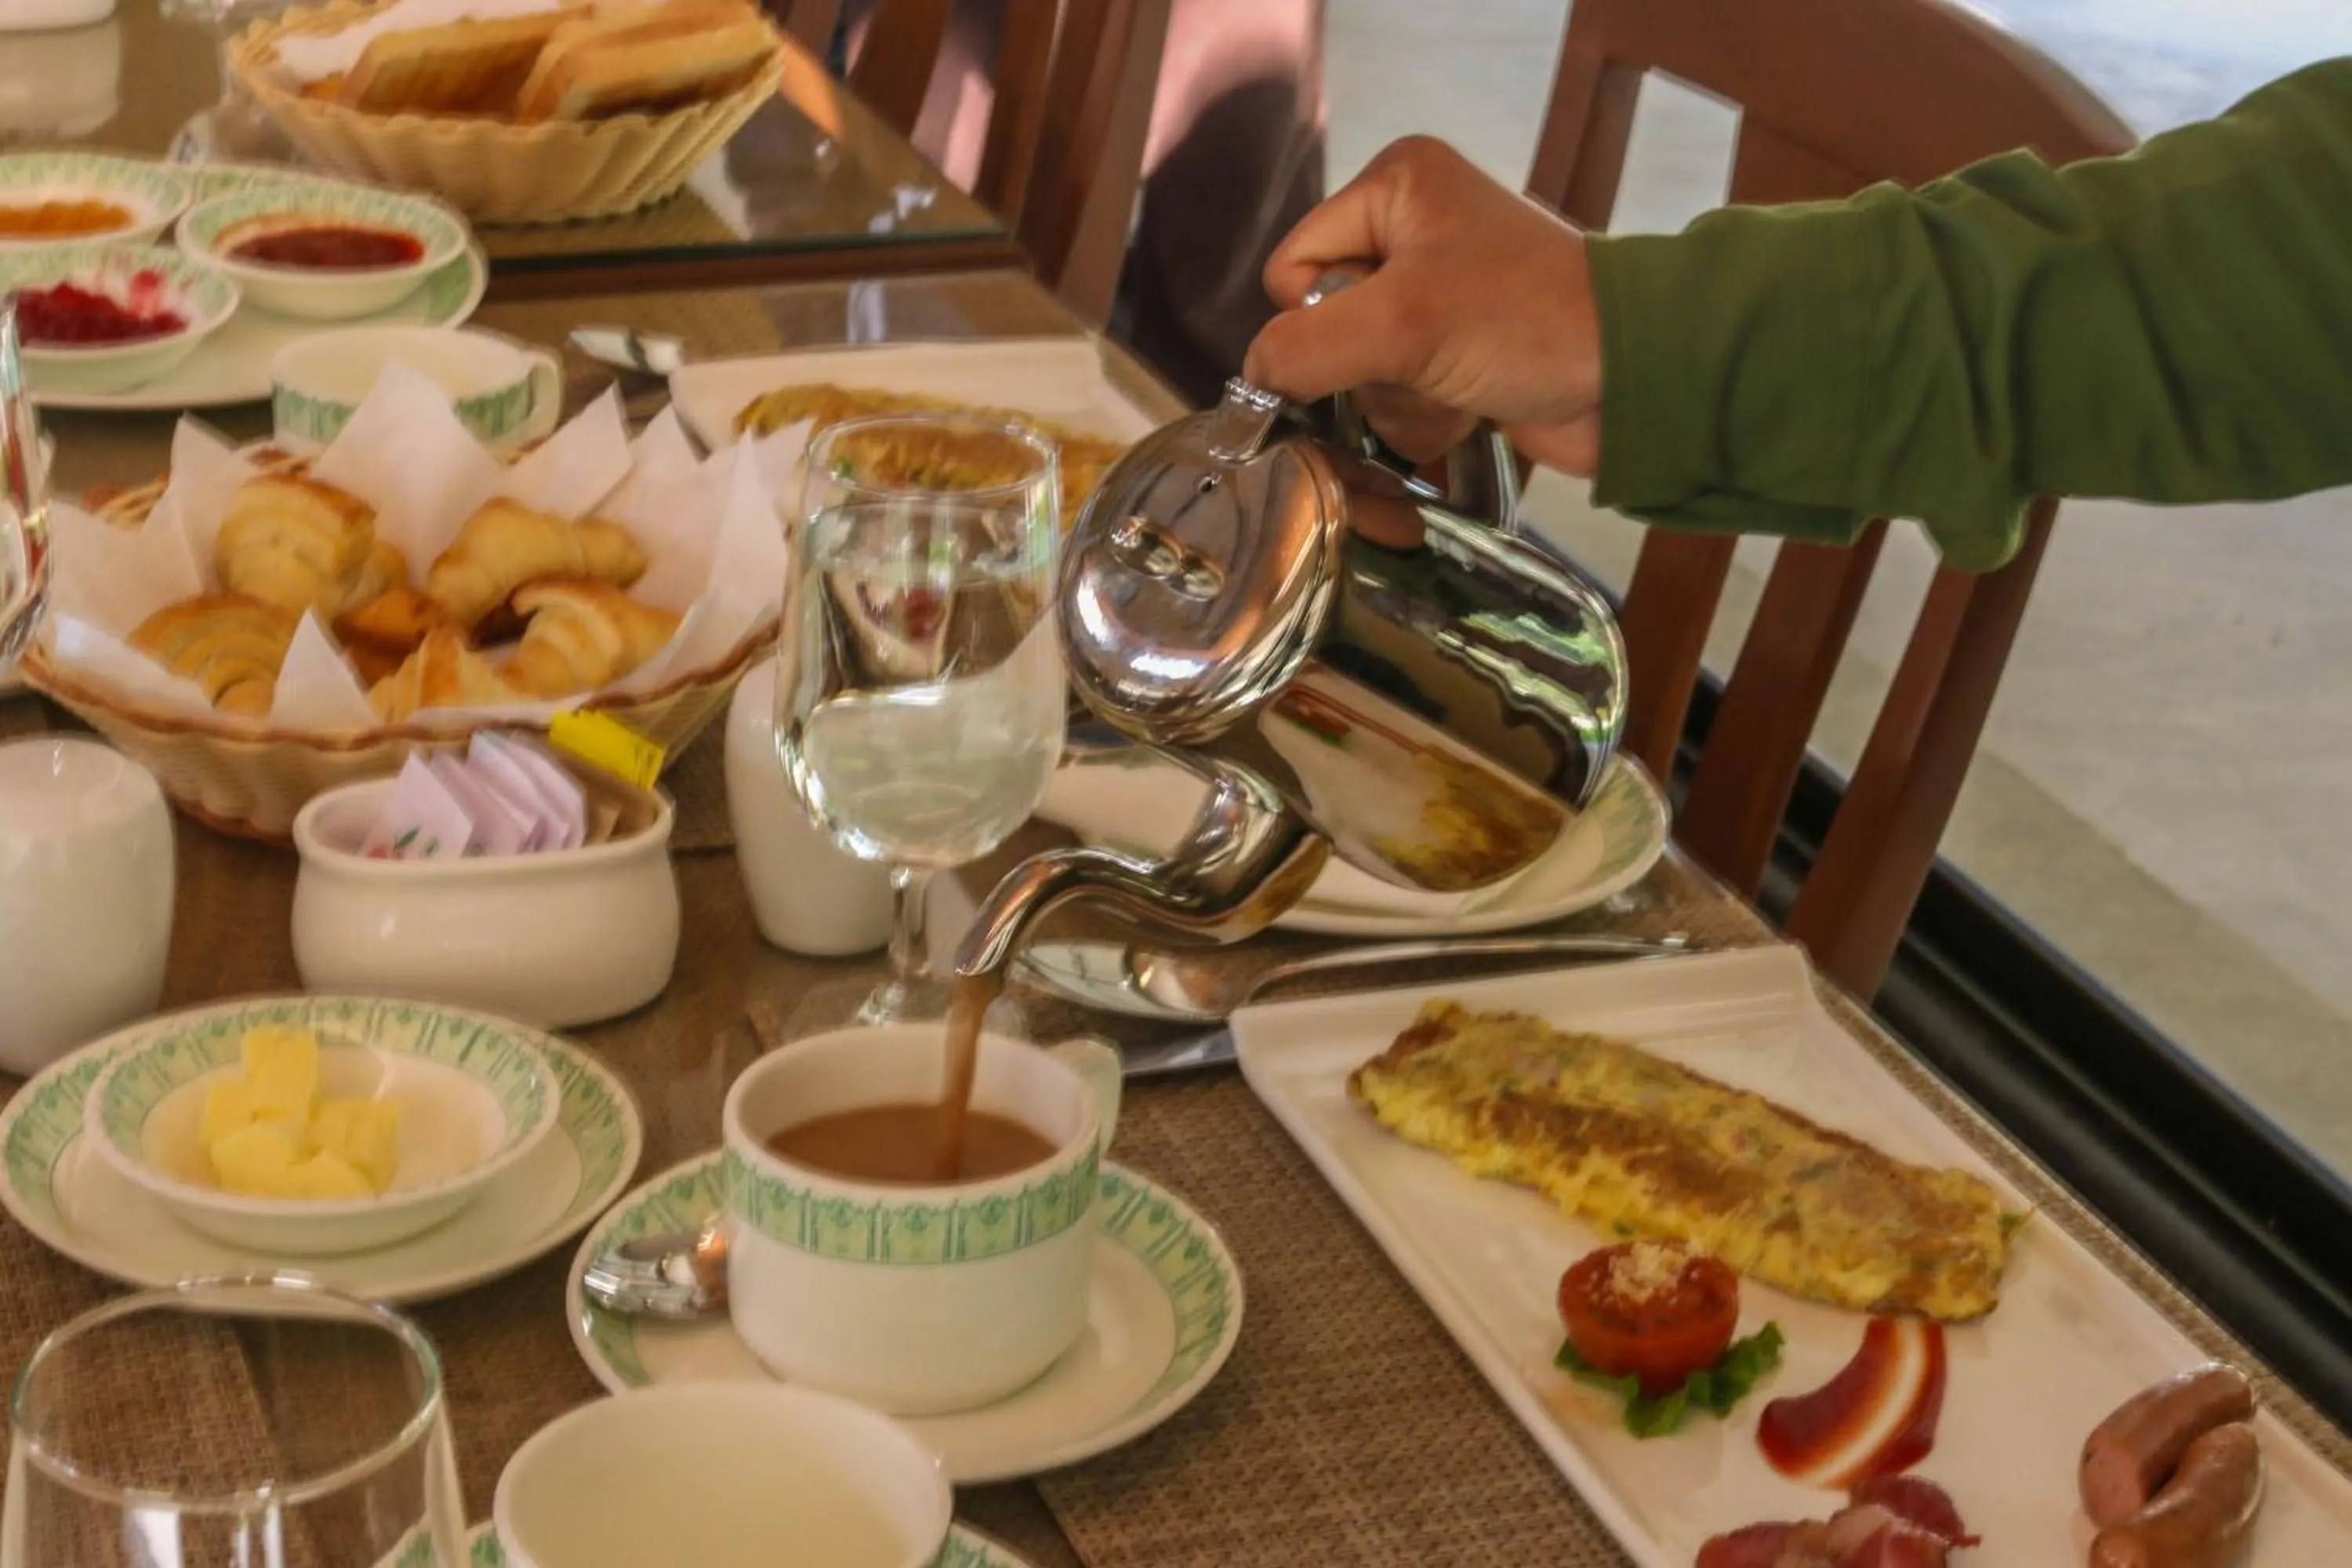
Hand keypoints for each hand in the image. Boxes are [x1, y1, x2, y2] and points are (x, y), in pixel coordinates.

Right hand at [1242, 137, 1604, 476]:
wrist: (1634, 381)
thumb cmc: (1529, 323)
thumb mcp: (1403, 324)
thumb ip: (1304, 348)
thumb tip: (1251, 381)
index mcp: (1396, 185)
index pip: (1295, 265)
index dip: (1319, 318)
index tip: (1379, 337)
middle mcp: (1412, 230)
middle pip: (1325, 325)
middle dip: (1367, 370)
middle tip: (1423, 370)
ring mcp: (1437, 297)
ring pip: (1359, 373)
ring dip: (1399, 403)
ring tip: (1454, 396)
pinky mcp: (1458, 352)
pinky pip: (1399, 399)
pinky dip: (1424, 421)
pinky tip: (1466, 418)